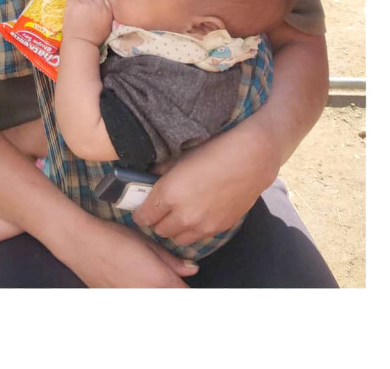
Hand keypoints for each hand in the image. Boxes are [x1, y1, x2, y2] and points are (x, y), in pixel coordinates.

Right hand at [57, 213, 196, 287]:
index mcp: (160, 280)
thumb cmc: (113, 237)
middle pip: (171, 300)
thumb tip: (191, 269)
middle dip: (173, 290)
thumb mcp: (146, 242)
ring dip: (157, 292)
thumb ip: (172, 260)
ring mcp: (132, 301)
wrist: (80, 242)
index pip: (186, 295)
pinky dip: (140, 293)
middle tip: (166, 276)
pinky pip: (137, 300)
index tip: (183, 279)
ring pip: (155, 301)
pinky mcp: (118, 302)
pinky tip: (131, 279)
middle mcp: (148, 296)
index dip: (186, 287)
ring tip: (145, 276)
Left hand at [62, 0, 112, 46]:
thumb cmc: (94, 38)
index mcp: (107, 10)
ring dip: (78, 1)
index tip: (90, 7)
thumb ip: (104, 12)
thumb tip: (98, 4)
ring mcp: (85, 4)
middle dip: (86, 0)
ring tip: (76, 10)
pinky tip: (70, 12)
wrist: (82, 43)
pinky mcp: (74, 5)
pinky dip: (70, 4)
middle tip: (82, 9)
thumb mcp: (106, 25)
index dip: (94, 1)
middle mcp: (97, 4)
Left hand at [132, 122, 278, 244]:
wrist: (249, 160)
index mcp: (168, 194)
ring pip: (178, 239)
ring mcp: (202, 225)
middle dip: (156, 221)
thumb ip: (160, 172)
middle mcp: (183, 215)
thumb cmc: (212, 151)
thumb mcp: (179, 157)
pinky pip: (198, 238)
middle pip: (159, 230)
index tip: (141, 208)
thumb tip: (147, 179)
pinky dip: (192, 231)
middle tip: (159, 209)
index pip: (143, 217)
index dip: (139, 212)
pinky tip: (196, 215)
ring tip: (178, 214)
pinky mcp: (219, 229)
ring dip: (174, 229)